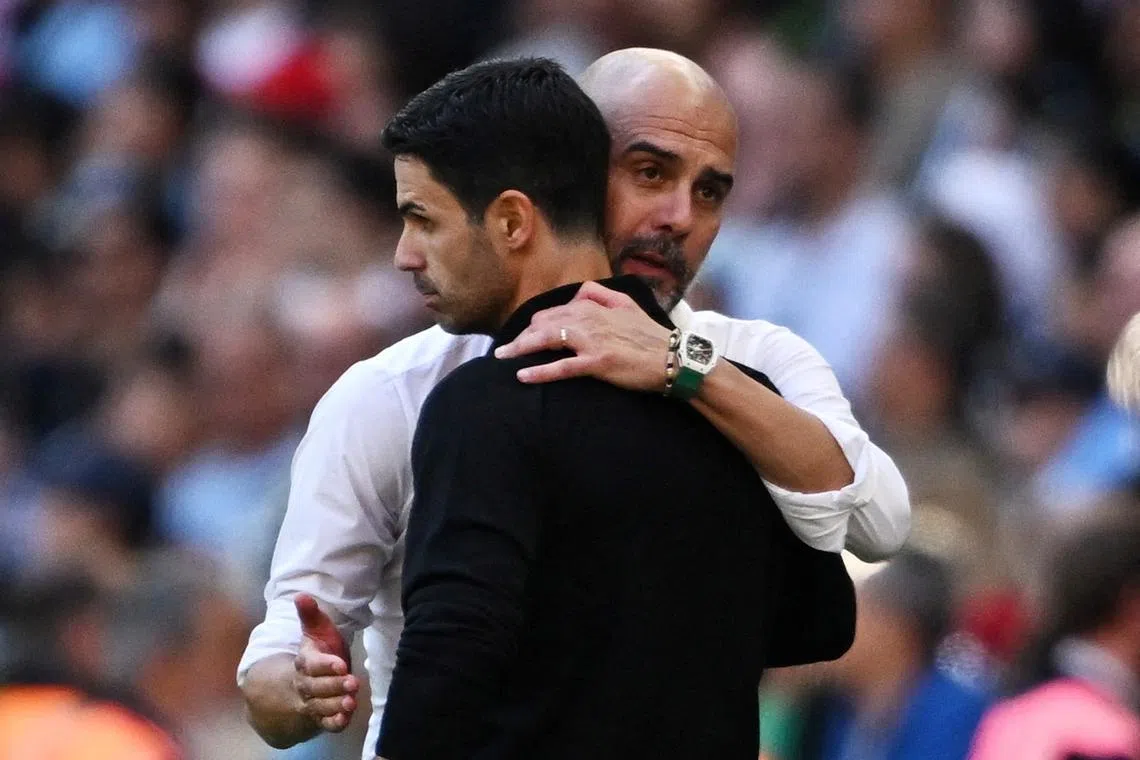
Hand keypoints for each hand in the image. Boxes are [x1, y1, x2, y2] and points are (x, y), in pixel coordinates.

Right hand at [293, 594, 358, 731]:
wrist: (307, 680)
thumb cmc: (319, 650)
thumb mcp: (316, 631)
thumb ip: (310, 615)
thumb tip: (300, 595)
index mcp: (305, 662)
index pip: (311, 665)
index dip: (325, 665)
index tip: (341, 664)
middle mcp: (305, 684)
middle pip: (315, 687)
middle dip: (334, 685)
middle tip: (352, 682)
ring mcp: (312, 701)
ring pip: (320, 705)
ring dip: (334, 705)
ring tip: (350, 702)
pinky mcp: (321, 715)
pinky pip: (324, 723)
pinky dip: (333, 723)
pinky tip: (344, 720)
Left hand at [494, 281, 673, 391]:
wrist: (673, 358)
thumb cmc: (649, 335)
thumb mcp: (626, 303)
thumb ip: (600, 294)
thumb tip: (578, 292)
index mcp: (594, 306)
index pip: (554, 311)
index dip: (535, 323)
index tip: (523, 334)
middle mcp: (589, 319)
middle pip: (544, 324)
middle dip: (521, 336)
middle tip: (504, 350)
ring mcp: (592, 341)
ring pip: (547, 340)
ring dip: (521, 348)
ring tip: (502, 358)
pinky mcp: (597, 362)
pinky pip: (562, 367)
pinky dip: (540, 371)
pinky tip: (523, 375)